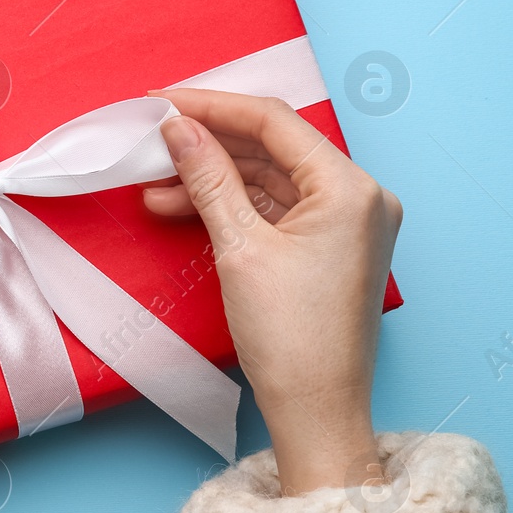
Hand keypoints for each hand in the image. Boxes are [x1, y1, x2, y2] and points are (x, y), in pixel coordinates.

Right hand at [142, 90, 401, 495]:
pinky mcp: (331, 245)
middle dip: (208, 142)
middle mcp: (359, 196)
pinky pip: (276, 206)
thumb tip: (178, 128)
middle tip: (152, 139)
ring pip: (269, 177)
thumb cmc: (290, 338)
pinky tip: (183, 205)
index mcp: (350, 188)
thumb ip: (208, 178)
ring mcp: (348, 221)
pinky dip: (232, 203)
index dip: (212, 106)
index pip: (273, 121)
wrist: (315, 409)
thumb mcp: (239, 248)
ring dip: (213, 176)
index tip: (161, 102)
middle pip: (272, 146)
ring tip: (155, 183)